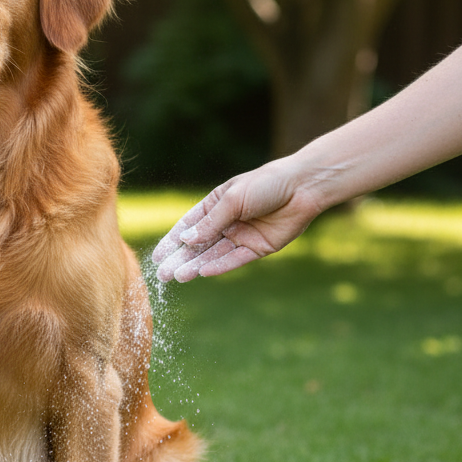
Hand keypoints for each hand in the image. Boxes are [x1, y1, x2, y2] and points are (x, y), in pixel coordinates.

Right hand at [152, 162, 320, 281]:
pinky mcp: (258, 248)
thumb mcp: (233, 200)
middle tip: (163, 276)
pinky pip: (235, 260)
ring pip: (213, 255)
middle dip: (180, 259)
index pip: (187, 226)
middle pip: (198, 245)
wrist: (304, 187)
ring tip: (180, 277)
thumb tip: (185, 241)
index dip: (172, 241)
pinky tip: (204, 273)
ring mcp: (241, 236)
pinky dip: (220, 266)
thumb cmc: (266, 184)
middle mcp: (226, 223)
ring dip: (196, 266)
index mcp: (215, 205)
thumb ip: (210, 223)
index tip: (157, 257)